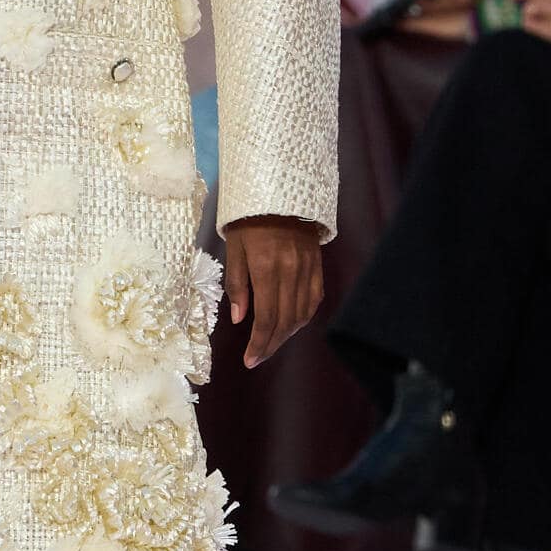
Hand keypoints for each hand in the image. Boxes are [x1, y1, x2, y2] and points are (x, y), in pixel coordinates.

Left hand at [225, 215, 323, 368]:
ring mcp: (307, 268)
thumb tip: (239, 318)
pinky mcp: (317, 265)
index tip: (249, 360)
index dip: (259, 343)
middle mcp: (290, 271)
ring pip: (301, 314)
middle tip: (257, 358)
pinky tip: (291, 324)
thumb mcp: (234, 248)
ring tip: (270, 344)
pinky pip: (314, 299)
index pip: (267, 318)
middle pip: (285, 321)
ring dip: (286, 335)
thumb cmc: (248, 218)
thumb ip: (237, 284)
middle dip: (271, 345)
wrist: (280, 190)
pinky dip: (303, 317)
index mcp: (266, 267)